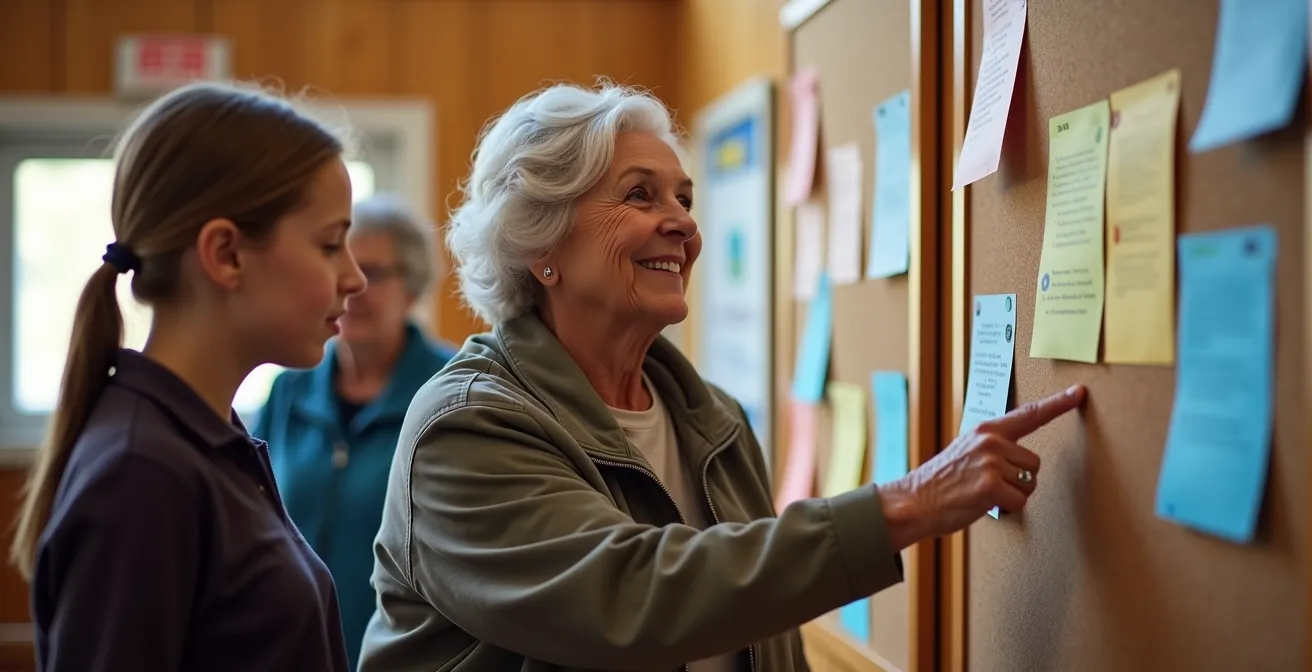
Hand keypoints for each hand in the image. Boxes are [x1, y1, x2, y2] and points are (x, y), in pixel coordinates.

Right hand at [879, 385, 1086, 549]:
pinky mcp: (990, 485)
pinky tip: (985, 503)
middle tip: (990, 484)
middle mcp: (991, 441)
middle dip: (1019, 479)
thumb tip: (1021, 459)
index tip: (1078, 393)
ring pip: (1029, 484)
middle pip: (1034, 463)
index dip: (1057, 404)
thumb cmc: (942, 481)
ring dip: (1013, 494)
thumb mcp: (967, 451)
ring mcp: (991, 462)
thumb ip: (994, 447)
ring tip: (984, 493)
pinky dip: (1007, 508)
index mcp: (986, 430)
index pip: (1029, 414)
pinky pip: (1020, 501)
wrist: (916, 501)